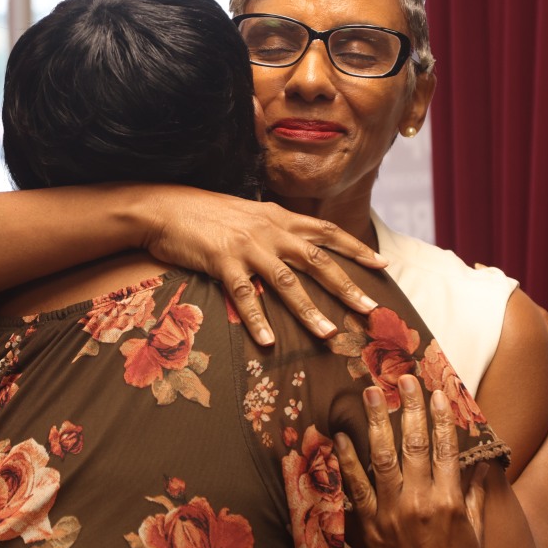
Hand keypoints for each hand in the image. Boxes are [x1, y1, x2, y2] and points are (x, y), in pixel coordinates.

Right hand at [137, 187, 385, 344]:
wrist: (165, 206)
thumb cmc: (206, 213)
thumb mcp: (249, 214)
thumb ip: (275, 228)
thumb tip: (297, 248)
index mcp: (280, 217)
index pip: (328, 231)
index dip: (357, 247)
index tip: (382, 264)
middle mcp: (270, 230)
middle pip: (318, 260)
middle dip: (347, 286)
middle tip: (370, 308)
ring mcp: (247, 246)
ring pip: (287, 282)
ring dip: (309, 310)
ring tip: (328, 334)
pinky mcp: (222, 261)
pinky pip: (245, 295)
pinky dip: (257, 319)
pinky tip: (268, 341)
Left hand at [336, 375, 485, 547]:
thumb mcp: (477, 536)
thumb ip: (475, 497)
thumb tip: (480, 464)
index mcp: (450, 502)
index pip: (447, 447)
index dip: (442, 415)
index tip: (438, 389)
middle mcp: (420, 503)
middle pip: (414, 444)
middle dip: (409, 407)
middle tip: (403, 377)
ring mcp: (390, 515)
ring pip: (382, 458)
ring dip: (376, 422)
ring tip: (371, 392)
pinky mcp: (368, 530)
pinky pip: (353, 489)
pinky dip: (345, 461)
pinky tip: (340, 437)